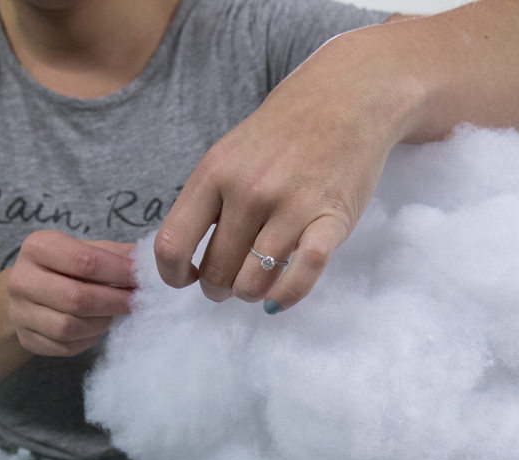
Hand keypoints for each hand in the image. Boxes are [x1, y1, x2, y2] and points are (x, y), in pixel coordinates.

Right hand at [6, 230, 136, 355]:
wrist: (27, 293)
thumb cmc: (63, 268)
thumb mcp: (85, 250)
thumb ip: (115, 254)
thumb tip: (150, 261)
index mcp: (37, 247)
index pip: (85, 261)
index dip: (119, 272)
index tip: (142, 279)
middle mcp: (21, 279)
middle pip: (77, 298)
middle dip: (114, 302)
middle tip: (136, 302)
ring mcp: (19, 312)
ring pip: (70, 327)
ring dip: (101, 323)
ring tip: (114, 314)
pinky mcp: (26, 339)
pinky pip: (65, 346)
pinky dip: (88, 339)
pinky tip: (96, 328)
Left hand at [153, 34, 404, 312]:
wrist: (346, 100)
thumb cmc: (282, 133)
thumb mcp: (229, 155)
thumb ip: (208, 202)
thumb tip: (187, 261)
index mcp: (214, 174)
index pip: (172, 244)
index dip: (173, 275)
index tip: (187, 279)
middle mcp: (248, 191)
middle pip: (216, 271)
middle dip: (217, 289)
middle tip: (228, 284)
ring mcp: (290, 206)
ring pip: (253, 282)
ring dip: (249, 294)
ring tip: (255, 286)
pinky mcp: (331, 220)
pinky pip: (302, 276)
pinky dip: (286, 297)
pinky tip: (278, 299)